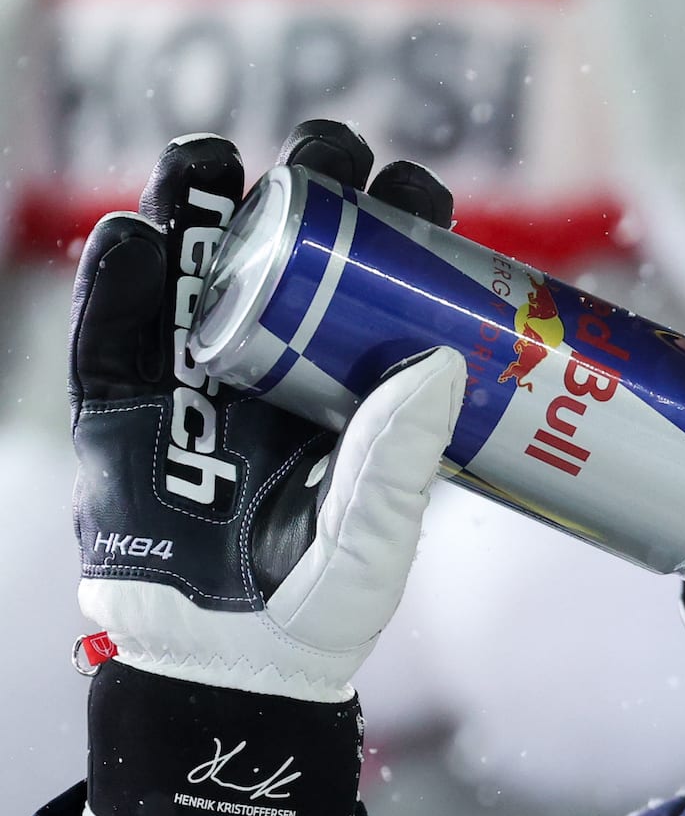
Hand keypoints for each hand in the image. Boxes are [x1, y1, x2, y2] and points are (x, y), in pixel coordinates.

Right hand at [70, 122, 465, 815]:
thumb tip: (443, 356)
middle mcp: (271, 358)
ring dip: (198, 203)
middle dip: (302, 190)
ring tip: (213, 158)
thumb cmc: (325, 599)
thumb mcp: (381, 532)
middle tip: (326, 151)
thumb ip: (403, 456)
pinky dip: (114, 282)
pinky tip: (131, 234)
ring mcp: (191, 376)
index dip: (390, 225)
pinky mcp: (121, 408)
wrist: (231, 663)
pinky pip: (110, 334)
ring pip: (192, 266)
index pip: (372, 280)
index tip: (414, 185)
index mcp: (343, 377)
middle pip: (284, 249)